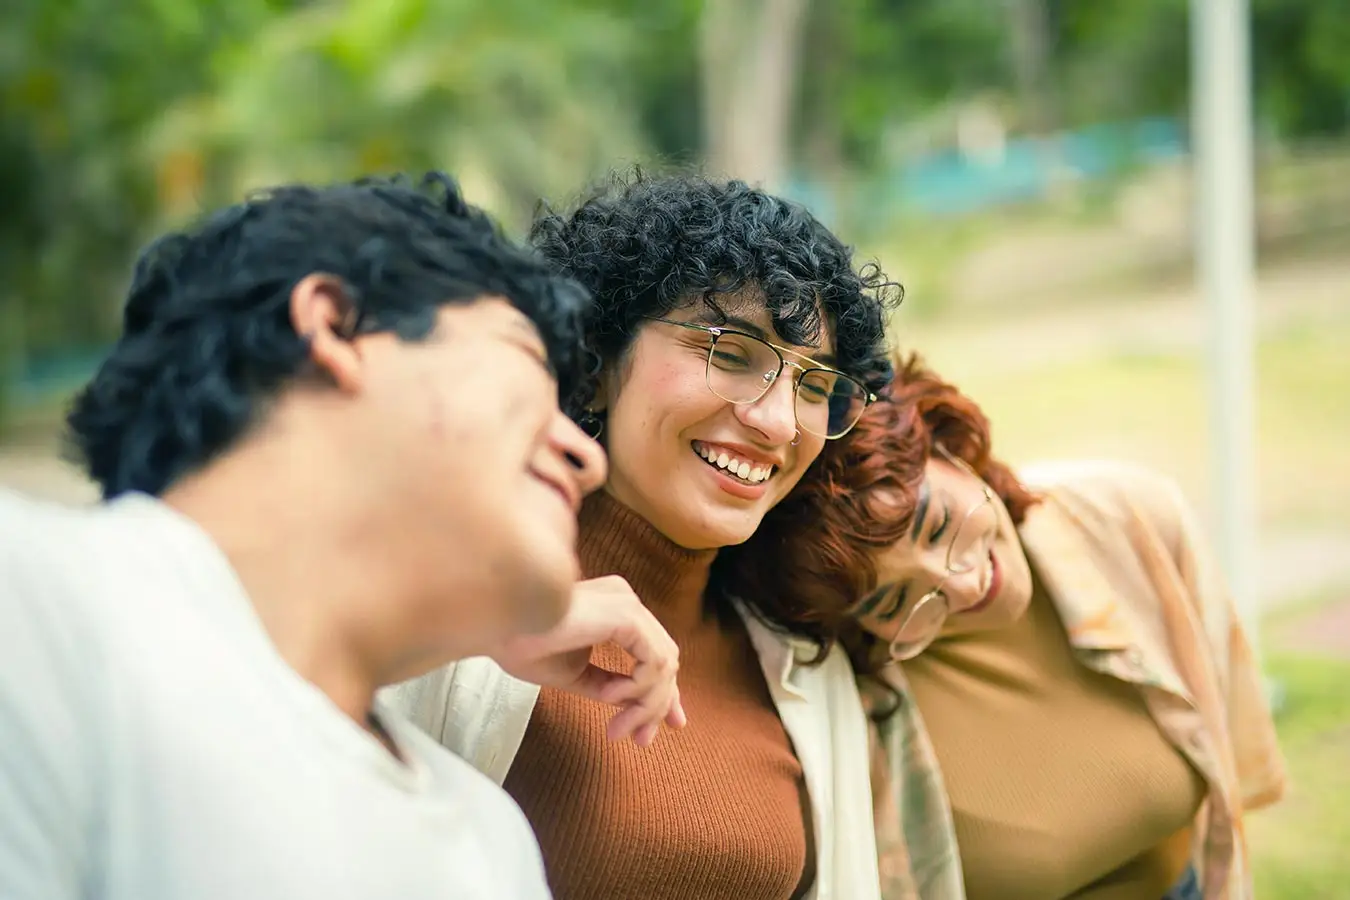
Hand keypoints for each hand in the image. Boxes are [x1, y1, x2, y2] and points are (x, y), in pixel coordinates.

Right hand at [490, 575, 685, 746]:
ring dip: (645, 705)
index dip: (664, 692)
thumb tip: (637, 706)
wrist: (497, 624)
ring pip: (663, 664)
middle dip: (657, 705)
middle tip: (641, 740)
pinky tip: (609, 698)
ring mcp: (627, 604)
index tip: (665, 727)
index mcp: (614, 608)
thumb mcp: (575, 674)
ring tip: (616, 727)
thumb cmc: (523, 643)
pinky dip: (639, 688)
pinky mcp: (625, 614)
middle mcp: (625, 600)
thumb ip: (609, 685)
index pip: (654, 651)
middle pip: (664, 659)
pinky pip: (654, 661)